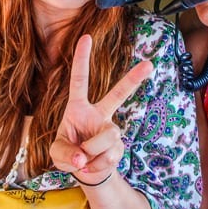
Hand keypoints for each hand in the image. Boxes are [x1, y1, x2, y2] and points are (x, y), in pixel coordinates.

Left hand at [50, 34, 152, 184]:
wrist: (85, 171)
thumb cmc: (69, 154)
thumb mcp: (57, 154)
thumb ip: (66, 154)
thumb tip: (84, 156)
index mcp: (78, 107)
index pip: (79, 80)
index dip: (81, 59)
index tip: (86, 37)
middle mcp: (98, 114)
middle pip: (117, 94)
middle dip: (133, 79)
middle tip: (150, 64)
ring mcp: (111, 130)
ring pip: (107, 136)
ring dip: (92, 152)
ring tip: (83, 160)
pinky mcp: (119, 146)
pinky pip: (109, 155)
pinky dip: (96, 166)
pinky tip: (92, 166)